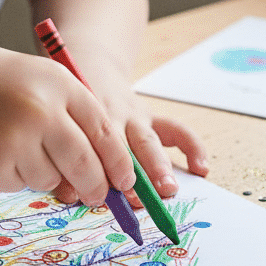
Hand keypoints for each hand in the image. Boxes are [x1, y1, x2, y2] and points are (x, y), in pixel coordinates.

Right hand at [0, 35, 136, 204]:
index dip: (118, 162)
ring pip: (52, 179)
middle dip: (96, 186)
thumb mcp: (37, 80)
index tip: (126, 181)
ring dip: (44, 174)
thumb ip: (71, 115)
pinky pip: (20, 184)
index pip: (104, 132)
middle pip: (86, 164)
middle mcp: (42, 111)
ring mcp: (16, 140)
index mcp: (59, 84)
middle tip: (97, 197)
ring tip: (13, 143)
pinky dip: (13, 175)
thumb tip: (107, 167)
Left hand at [49, 61, 207, 204]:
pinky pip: (177, 130)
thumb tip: (71, 191)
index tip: (103, 195)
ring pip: (148, 142)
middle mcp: (113, 117)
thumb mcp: (64, 124)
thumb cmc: (73, 108)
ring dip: (159, 167)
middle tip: (139, 198)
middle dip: (132, 174)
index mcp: (87, 120)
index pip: (95, 147)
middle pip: (124, 146)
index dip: (100, 172)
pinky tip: (201, 168)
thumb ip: (64, 156)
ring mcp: (136, 116)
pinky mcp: (152, 116)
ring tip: (168, 188)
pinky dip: (192, 148)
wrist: (92, 68)